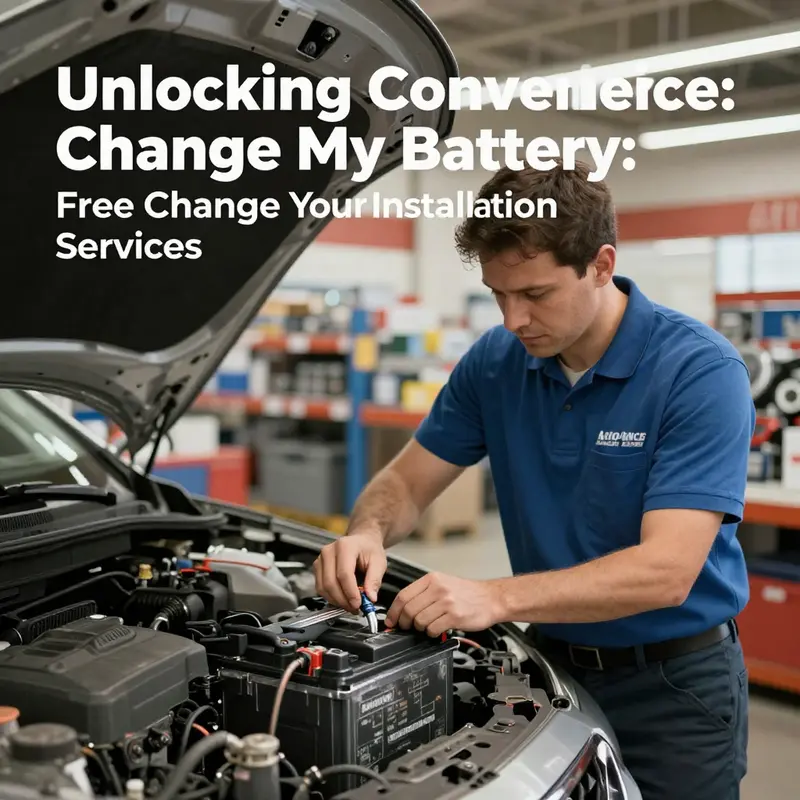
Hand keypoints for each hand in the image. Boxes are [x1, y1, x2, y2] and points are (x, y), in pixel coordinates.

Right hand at [313, 530, 386, 611]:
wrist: (361, 541)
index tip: (358, 604)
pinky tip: (343, 599)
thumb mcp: (379, 562)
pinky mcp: (318, 568)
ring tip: (351, 605)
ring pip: (323, 587)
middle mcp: (329, 551)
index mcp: (345, 546)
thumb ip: (374, 580)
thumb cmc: (369, 549)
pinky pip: (320, 588)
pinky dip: (331, 597)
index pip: (344, 574)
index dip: (350, 592)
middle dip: (343, 600)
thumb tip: (370, 598)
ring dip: (336, 601)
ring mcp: (321, 559)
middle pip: (330, 582)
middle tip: (355, 608)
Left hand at [385, 572, 503, 637]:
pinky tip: (437, 629)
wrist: (492, 598)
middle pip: (409, 609)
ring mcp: (447, 602)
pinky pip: (433, 629)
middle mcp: (438, 588)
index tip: (391, 620)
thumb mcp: (443, 583)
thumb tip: (403, 608)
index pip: (403, 595)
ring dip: (420, 629)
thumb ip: (423, 593)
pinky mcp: (455, 616)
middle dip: (405, 623)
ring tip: (427, 627)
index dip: (394, 611)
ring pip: (419, 621)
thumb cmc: (468, 593)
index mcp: (432, 579)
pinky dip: (431, 633)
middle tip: (407, 628)